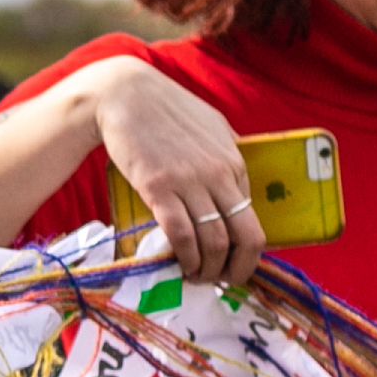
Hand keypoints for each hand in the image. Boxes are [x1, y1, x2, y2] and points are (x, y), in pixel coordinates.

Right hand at [81, 58, 268, 291]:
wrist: (124, 95)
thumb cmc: (166, 107)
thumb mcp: (210, 125)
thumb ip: (226, 152)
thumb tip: (233, 181)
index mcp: (234, 161)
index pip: (252, 219)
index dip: (244, 250)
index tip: (230, 262)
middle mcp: (218, 175)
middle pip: (246, 237)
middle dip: (238, 269)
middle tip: (223, 281)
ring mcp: (190, 182)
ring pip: (214, 242)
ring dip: (208, 269)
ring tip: (196, 276)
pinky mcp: (158, 188)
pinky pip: (181, 234)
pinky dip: (185, 257)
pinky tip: (180, 264)